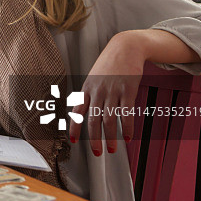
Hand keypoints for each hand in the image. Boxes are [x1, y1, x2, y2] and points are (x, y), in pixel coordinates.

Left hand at [69, 29, 199, 155]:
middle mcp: (98, 91)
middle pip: (93, 120)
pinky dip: (127, 128)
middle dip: (94, 139)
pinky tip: (128, 137)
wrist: (125, 47)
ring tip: (113, 149)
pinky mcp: (127, 90)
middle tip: (97, 153)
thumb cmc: (109, 63)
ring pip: (109, 120)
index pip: (77, 111)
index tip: (72, 141)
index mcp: (86, 88)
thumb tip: (84, 109)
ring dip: (111, 138)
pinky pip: (126, 113)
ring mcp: (112, 91)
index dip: (74, 127)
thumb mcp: (94, 76)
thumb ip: (90, 93)